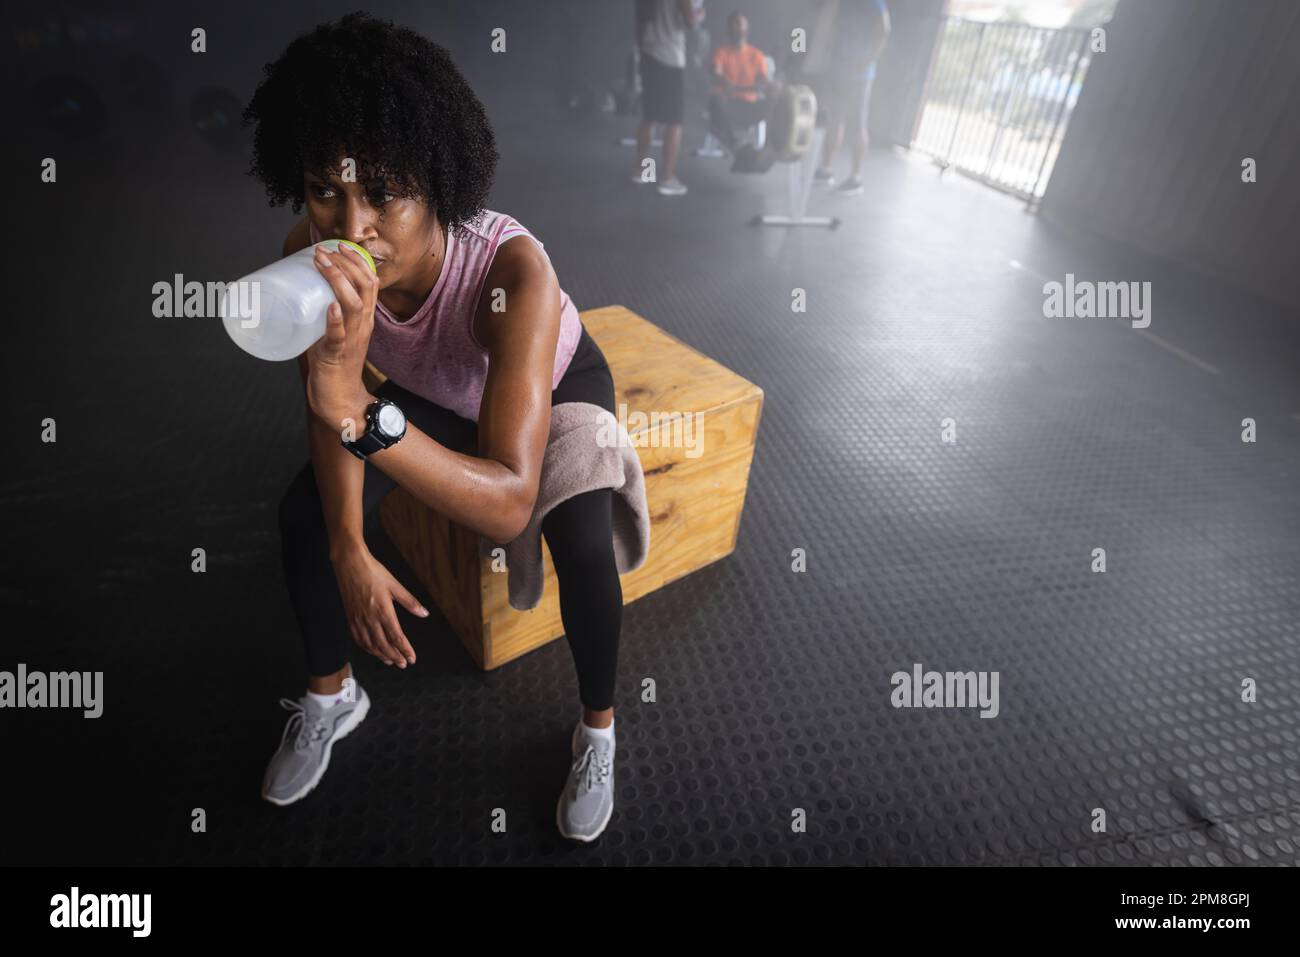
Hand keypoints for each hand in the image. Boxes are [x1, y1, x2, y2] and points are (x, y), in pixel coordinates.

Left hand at [305, 242, 377, 429]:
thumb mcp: (335, 332)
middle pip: (365, 286)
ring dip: (338, 281)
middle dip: (345, 263)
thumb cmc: (335, 366)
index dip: (357, 260)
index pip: (371, 282)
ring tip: (323, 264)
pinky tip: (331, 306)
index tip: (338, 246)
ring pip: (354, 304)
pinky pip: (340, 336)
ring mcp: (352, 340)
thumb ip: (323, 316)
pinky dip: (335, 320)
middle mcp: (363, 326)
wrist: (341, 400)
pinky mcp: (338, 355)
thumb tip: (298, 295)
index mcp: (364, 319)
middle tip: (323, 251)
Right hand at [330, 546, 428, 666]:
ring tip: (391, 661)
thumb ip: (410, 602)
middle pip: (384, 645)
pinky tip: (373, 651)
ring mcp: (358, 620)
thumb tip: (424, 613)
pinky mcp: (350, 618)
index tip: (412, 658)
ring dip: (382, 655)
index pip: (397, 637)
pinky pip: (359, 639)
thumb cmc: (374, 572)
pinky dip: (367, 648)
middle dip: (395, 656)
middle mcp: (370, 618)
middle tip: (404, 664)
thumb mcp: (395, 585)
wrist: (350, 564)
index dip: (405, 650)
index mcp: (383, 610)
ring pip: (370, 645)